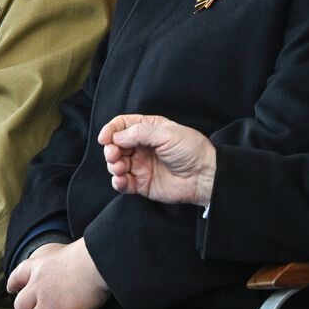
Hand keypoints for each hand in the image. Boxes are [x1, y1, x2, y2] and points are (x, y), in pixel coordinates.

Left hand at [7, 236, 109, 308]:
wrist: (98, 261)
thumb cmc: (89, 254)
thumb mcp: (66, 252)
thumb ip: (58, 267)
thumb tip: (66, 278)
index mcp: (39, 266)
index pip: (17, 276)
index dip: (14, 284)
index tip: (12, 289)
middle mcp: (39, 286)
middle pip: (20, 306)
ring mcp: (48, 303)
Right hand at [98, 114, 216, 206]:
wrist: (204, 176)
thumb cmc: (190, 150)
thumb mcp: (166, 134)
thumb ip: (140, 132)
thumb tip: (116, 136)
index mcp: (148, 129)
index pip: (122, 125)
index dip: (111, 130)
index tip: (105, 139)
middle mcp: (142, 146)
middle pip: (115, 145)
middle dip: (110, 150)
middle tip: (114, 155)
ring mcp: (141, 165)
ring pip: (116, 164)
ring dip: (113, 165)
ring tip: (120, 168)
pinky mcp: (142, 183)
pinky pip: (123, 182)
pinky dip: (118, 182)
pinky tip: (121, 180)